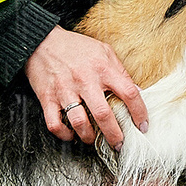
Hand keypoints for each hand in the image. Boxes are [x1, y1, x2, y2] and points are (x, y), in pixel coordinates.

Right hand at [25, 26, 147, 148]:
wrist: (42, 41)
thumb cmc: (76, 47)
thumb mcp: (104, 51)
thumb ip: (120, 72)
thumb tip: (136, 93)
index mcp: (102, 68)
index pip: (128, 93)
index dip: (139, 112)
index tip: (142, 125)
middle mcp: (84, 80)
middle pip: (103, 115)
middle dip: (114, 135)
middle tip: (119, 143)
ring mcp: (64, 90)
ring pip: (79, 123)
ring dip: (89, 137)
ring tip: (93, 139)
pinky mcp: (47, 98)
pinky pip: (55, 124)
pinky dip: (64, 135)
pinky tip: (72, 134)